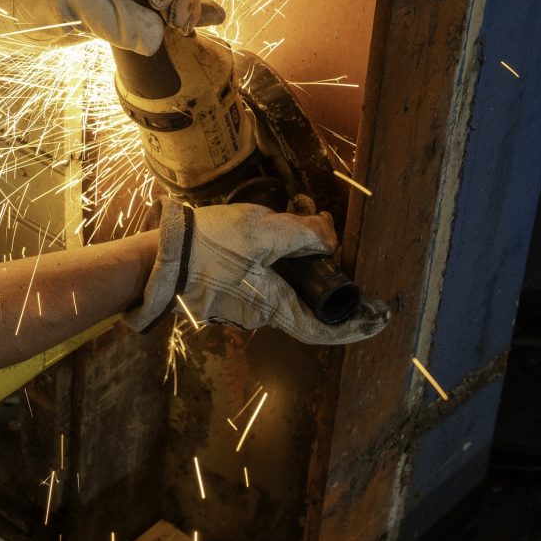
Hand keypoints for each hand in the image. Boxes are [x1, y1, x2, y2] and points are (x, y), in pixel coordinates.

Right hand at [124, 196, 388, 344]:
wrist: (158, 254)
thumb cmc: (208, 245)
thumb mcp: (261, 231)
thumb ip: (302, 235)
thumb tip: (330, 238)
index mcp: (274, 306)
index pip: (326, 328)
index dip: (357, 325)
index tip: (381, 315)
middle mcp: (261, 313)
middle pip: (308, 295)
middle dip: (326, 264)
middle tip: (328, 228)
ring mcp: (242, 303)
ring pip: (286, 281)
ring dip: (300, 252)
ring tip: (304, 212)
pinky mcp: (228, 288)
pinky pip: (265, 275)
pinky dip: (278, 253)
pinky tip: (275, 222)